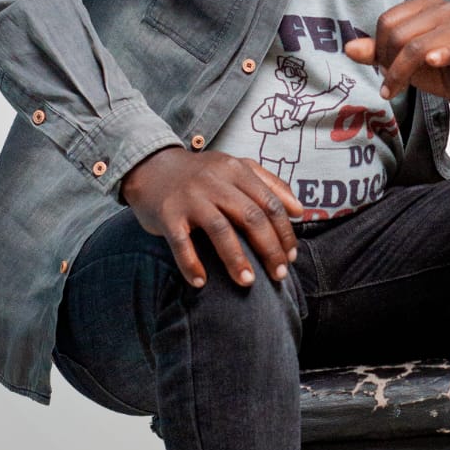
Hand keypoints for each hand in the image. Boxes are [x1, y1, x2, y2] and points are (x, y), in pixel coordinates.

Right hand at [120, 146, 303, 289]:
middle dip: (269, 249)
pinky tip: (201, 283)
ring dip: (236, 260)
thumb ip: (269, 184)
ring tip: (248, 283)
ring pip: (220, 230)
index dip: (284, 233)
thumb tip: (299, 210)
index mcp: (236, 170)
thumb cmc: (200, 174)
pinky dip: (191, 264)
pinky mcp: (167, 214)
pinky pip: (181, 242)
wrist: (150, 166)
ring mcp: (190, 198)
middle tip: (279, 275)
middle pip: (251, 217)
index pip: (270, 204)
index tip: (291, 256)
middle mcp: (215, 182)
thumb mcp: (235, 168)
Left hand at [343, 0, 449, 110]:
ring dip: (401, 73)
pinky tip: (433, 63)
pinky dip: (437, 55)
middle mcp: (441, 7)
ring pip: (414, 46)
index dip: (379, 48)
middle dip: (389, 63)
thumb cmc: (439, 66)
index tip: (384, 69)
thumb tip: (348, 48)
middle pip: (397, 34)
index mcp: (424, 4)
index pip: (387, 21)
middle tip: (392, 82)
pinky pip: (448, 48)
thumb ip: (377, 52)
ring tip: (398, 89)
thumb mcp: (403, 59)